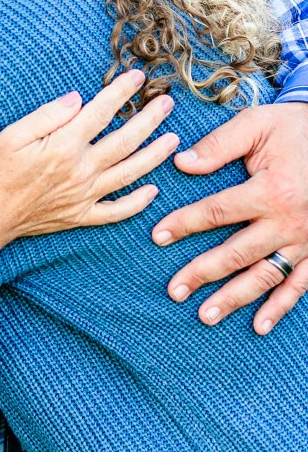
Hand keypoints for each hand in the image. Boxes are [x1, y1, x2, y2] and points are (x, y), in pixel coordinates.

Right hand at [0, 69, 177, 241]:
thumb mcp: (12, 134)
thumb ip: (48, 115)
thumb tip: (78, 98)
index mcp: (64, 146)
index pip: (101, 112)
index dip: (121, 92)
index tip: (138, 76)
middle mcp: (81, 171)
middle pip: (125, 141)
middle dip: (150, 119)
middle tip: (168, 103)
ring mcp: (85, 196)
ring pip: (130, 173)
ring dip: (155, 156)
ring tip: (174, 139)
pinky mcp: (81, 216)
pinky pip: (117, 211)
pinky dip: (138, 202)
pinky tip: (153, 191)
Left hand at [151, 101, 307, 333]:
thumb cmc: (295, 130)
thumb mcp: (258, 125)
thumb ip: (220, 144)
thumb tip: (182, 163)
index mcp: (270, 190)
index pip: (216, 212)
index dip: (184, 224)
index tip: (158, 236)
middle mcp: (288, 221)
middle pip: (237, 253)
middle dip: (202, 273)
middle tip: (174, 290)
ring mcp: (306, 240)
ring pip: (265, 275)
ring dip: (235, 298)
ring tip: (206, 315)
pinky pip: (300, 284)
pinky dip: (280, 306)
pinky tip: (259, 325)